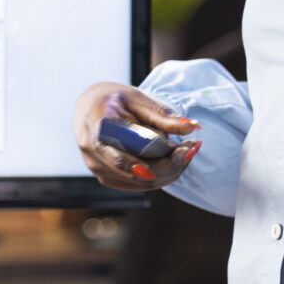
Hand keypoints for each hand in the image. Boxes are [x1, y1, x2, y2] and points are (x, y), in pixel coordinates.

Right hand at [72, 81, 201, 189]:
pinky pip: (141, 184)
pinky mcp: (108, 178)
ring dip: (170, 170)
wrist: (90, 109)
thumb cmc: (116, 100)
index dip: (143, 163)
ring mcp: (99, 169)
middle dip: (171, 163)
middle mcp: (93, 152)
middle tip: (192, 146)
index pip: (117, 153)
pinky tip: (173, 158)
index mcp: (97, 126)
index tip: (174, 156)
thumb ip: (163, 115)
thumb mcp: (139, 99)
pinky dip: (162, 174)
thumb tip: (192, 127)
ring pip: (143, 182)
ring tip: (186, 149)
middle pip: (138, 172)